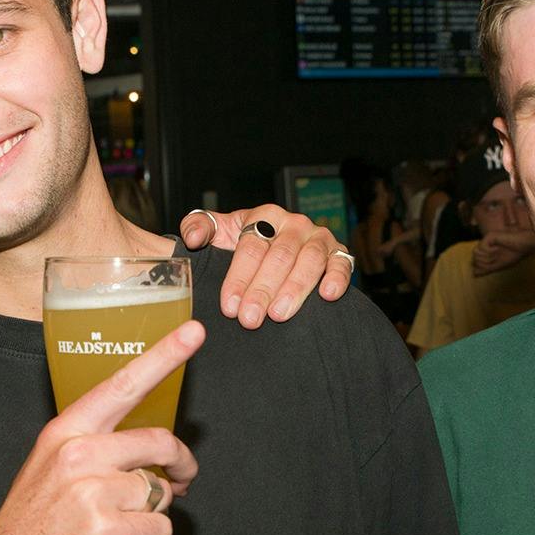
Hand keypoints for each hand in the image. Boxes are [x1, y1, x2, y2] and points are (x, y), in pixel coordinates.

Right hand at [0, 320, 204, 534]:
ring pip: (159, 490)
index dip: (163, 357)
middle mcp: (76, 454)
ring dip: (154, 510)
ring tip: (124, 524)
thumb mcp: (48, 472)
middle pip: (158, 441)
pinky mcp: (105, 531)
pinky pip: (158, 527)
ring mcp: (90, 493)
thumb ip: (92, 449)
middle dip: (180, 464)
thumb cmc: (29, 532)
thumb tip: (147, 449)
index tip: (194, 332)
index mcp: (63, 432)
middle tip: (181, 480)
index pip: (121, 385)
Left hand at [179, 205, 351, 327]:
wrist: (274, 248)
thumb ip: (198, 228)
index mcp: (263, 216)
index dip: (239, 277)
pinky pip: (342, 263)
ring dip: (295, 289)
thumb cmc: (244, 244)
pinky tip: (326, 295)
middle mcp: (293, 224)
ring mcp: (318, 238)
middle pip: (280, 256)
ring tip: (279, 315)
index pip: (251, 247)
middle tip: (250, 319)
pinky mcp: (338, 253)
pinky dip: (337, 278)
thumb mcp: (219, 233)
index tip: (229, 306)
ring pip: (309, 261)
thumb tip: (193, 238)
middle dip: (263, 289)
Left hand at [471, 230, 534, 276]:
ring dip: (488, 256)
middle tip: (497, 257)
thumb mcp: (499, 266)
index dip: (484, 267)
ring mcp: (486, 240)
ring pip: (476, 254)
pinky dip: (490, 250)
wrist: (523, 245)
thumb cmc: (514, 255)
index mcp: (486, 253)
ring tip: (497, 252)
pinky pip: (481, 248)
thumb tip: (473, 274)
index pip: (475, 264)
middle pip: (475, 260)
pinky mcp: (488, 236)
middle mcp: (484, 246)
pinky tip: (498, 247)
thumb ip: (486, 269)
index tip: (495, 263)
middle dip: (487, 262)